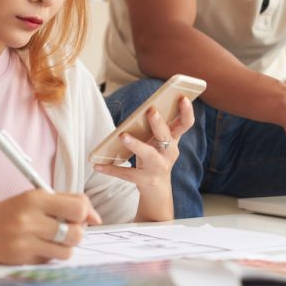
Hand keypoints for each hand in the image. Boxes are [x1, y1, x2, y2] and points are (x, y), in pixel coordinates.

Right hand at [0, 190, 100, 264]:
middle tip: (67, 230)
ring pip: (67, 251)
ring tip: (52, 239)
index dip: (86, 215)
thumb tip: (95, 217)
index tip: (83, 218)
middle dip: (77, 233)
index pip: (78, 208)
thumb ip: (68, 201)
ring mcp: (24, 242)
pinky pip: (50, 260)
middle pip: (76, 233)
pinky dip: (48, 254)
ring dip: (64, 247)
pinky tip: (36, 246)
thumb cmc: (12, 211)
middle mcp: (29, 220)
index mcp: (36, 199)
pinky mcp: (20, 259)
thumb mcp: (37, 197)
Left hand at [95, 97, 194, 220]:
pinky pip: (127, 173)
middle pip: (166, 136)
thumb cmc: (157, 157)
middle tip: (151, 111)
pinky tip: (98, 166)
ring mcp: (157, 167)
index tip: (182, 98)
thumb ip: (158, 126)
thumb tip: (146, 108)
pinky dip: (111, 169)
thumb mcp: (161, 142)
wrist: (157, 188)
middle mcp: (169, 153)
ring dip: (136, 145)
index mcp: (173, 140)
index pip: (185, 124)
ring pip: (149, 154)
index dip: (187, 111)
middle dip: (159, 124)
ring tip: (123, 136)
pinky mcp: (144, 180)